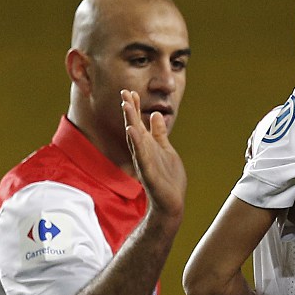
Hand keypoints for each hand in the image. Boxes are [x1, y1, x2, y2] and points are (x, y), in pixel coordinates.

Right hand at [121, 90, 186, 220]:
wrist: (170, 203)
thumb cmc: (167, 178)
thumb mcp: (165, 150)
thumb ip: (159, 133)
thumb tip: (155, 115)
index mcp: (148, 146)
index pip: (139, 123)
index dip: (135, 108)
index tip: (130, 91)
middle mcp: (144, 151)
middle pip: (134, 127)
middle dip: (129, 110)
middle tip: (124, 92)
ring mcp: (145, 161)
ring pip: (136, 139)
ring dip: (130, 121)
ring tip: (126, 105)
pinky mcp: (149, 172)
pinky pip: (142, 156)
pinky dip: (137, 143)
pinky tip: (132, 131)